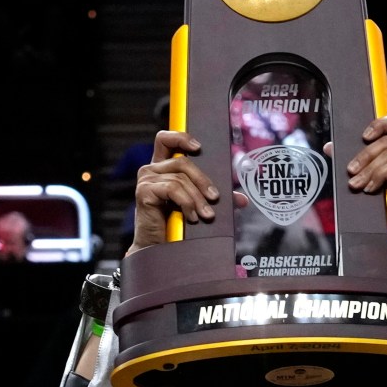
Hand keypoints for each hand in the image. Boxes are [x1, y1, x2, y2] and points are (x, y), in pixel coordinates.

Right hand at [129, 130, 221, 254]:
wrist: (159, 249)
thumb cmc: (176, 226)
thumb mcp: (198, 206)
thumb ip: (215, 198)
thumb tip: (242, 199)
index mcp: (162, 168)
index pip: (166, 140)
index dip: (181, 138)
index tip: (198, 148)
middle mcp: (151, 170)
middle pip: (182, 162)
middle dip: (202, 180)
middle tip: (215, 197)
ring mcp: (146, 180)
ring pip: (180, 178)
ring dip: (197, 197)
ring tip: (206, 214)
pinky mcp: (144, 192)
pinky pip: (173, 189)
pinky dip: (187, 203)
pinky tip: (191, 217)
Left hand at [340, 114, 386, 242]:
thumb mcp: (373, 177)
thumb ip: (357, 161)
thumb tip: (330, 147)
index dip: (379, 124)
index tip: (363, 136)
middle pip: (385, 141)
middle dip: (364, 156)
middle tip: (350, 172)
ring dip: (369, 170)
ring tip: (358, 185)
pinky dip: (380, 176)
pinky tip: (372, 188)